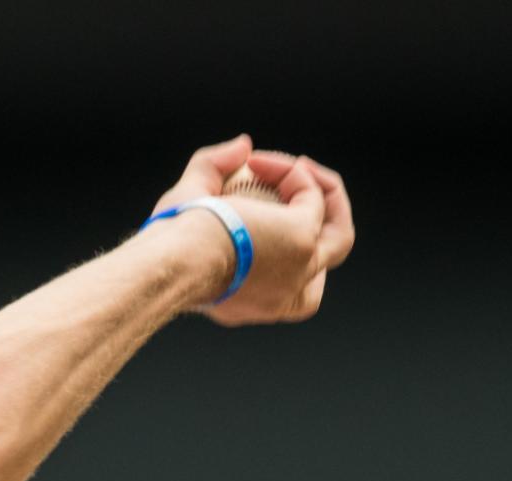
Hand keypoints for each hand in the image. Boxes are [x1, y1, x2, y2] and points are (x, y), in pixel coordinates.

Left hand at [146, 134, 355, 327]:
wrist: (176, 258)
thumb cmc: (171, 244)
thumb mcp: (189, 205)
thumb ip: (213, 168)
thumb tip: (243, 146)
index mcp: (264, 303)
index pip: (301, 283)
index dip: (295, 241)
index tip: (263, 202)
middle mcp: (289, 297)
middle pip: (330, 258)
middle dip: (328, 216)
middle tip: (303, 179)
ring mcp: (302, 269)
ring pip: (339, 232)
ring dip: (324, 191)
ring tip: (298, 164)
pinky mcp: (303, 239)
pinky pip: (313, 196)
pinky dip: (292, 173)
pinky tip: (261, 163)